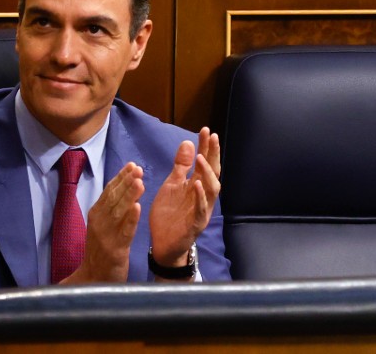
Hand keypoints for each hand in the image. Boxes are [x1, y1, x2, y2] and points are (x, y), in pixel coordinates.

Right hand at [63, 162, 143, 283]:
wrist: (93, 280)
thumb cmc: (101, 250)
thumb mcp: (102, 226)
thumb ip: (111, 208)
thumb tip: (121, 186)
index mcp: (96, 215)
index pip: (109, 192)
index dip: (120, 178)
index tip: (132, 165)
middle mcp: (99, 223)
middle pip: (113, 198)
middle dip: (126, 182)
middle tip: (138, 168)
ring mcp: (106, 236)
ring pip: (119, 212)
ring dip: (129, 195)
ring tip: (139, 182)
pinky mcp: (115, 250)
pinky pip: (124, 232)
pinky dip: (130, 219)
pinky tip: (138, 208)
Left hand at [149, 128, 219, 272]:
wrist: (163, 244)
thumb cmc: (169, 215)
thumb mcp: (172, 185)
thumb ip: (180, 166)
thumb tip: (188, 142)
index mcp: (197, 185)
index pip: (204, 162)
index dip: (206, 147)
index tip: (205, 130)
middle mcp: (203, 195)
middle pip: (213, 172)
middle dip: (213, 154)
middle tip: (212, 137)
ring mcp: (202, 209)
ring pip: (212, 189)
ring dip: (207, 173)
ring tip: (201, 158)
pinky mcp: (196, 224)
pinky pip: (201, 209)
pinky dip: (200, 197)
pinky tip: (196, 184)